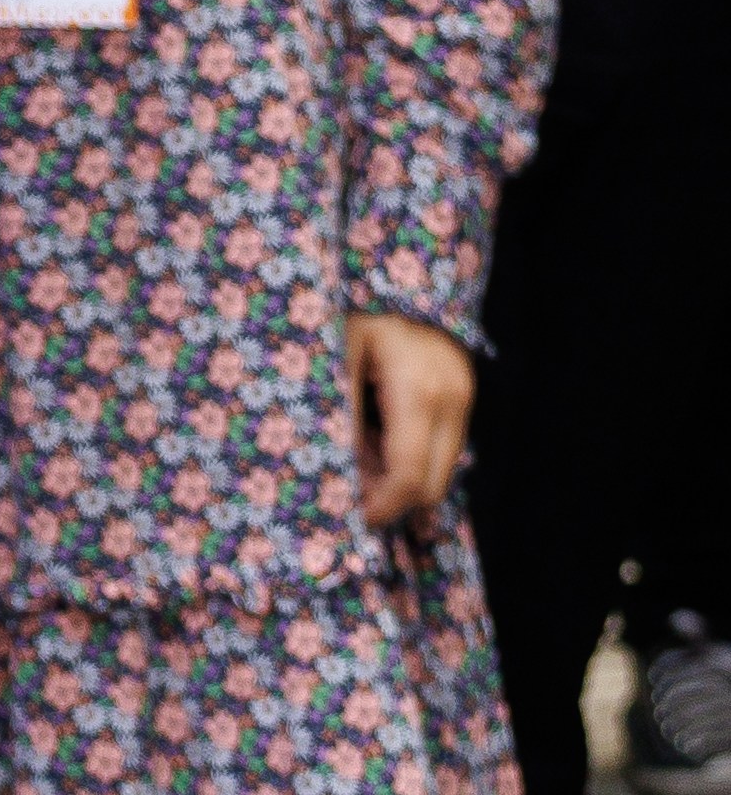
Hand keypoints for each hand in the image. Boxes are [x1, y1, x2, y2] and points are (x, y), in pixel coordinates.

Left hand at [347, 306, 474, 533]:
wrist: (401, 276)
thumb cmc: (356, 309)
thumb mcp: (333, 355)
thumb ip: (336, 412)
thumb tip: (331, 471)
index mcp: (419, 393)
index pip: (410, 477)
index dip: (382, 506)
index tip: (352, 518)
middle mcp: (452, 401)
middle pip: (434, 484)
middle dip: (395, 501)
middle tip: (350, 498)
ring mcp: (463, 399)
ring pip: (441, 469)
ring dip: (403, 479)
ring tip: (358, 468)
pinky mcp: (463, 396)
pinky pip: (442, 446)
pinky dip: (412, 456)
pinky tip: (376, 445)